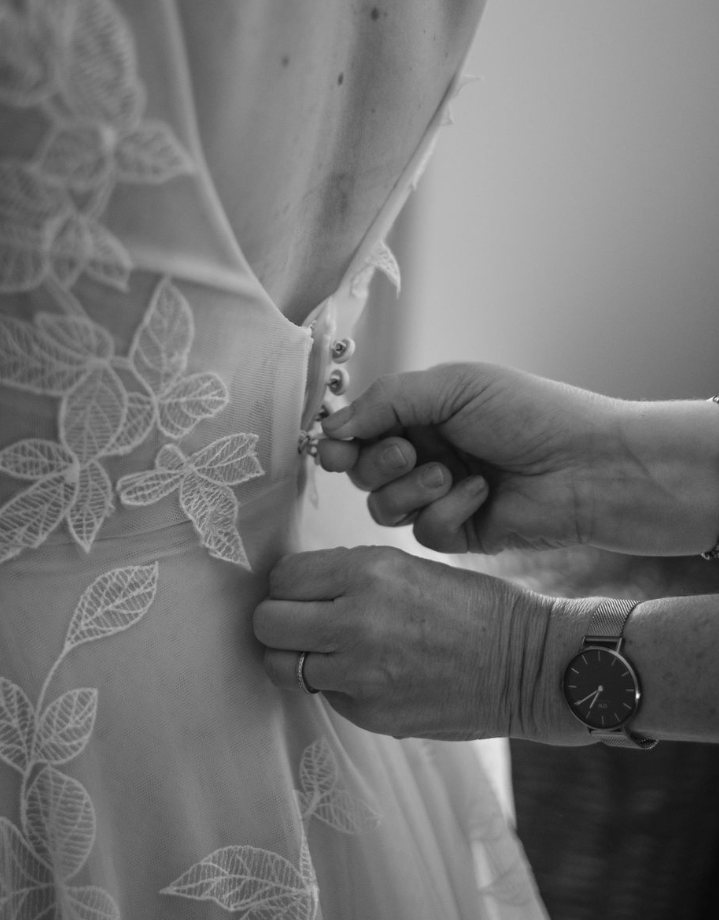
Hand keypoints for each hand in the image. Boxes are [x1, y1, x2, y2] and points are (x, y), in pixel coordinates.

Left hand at [253, 545, 588, 743]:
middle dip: (278, 620)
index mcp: (367, 572)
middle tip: (301, 621)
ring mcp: (360, 674)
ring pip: (281, 666)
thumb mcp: (406, 566)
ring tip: (321, 651)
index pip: (283, 577)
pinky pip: (322, 695)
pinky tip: (364, 674)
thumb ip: (347, 576)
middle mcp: (355, 621)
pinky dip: (332, 685)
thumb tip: (295, 588)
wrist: (526, 664)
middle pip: (268, 623)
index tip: (303, 590)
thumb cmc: (472, 606)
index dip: (289, 584)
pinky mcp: (369, 713)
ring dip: (293, 657)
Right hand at [318, 363, 718, 556]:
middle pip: (361, 471)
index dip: (340, 438)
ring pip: (383, 507)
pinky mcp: (460, 533)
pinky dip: (445, 512)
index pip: (359, 428)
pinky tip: (482, 494)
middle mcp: (426, 453)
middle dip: (375, 462)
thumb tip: (330, 426)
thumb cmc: (531, 414)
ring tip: (449, 473)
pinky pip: (422, 533)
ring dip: (409, 488)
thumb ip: (386, 401)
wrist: (589, 465)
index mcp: (423, 413)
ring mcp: (440, 495)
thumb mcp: (453, 386)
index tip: (332, 444)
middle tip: (406, 450)